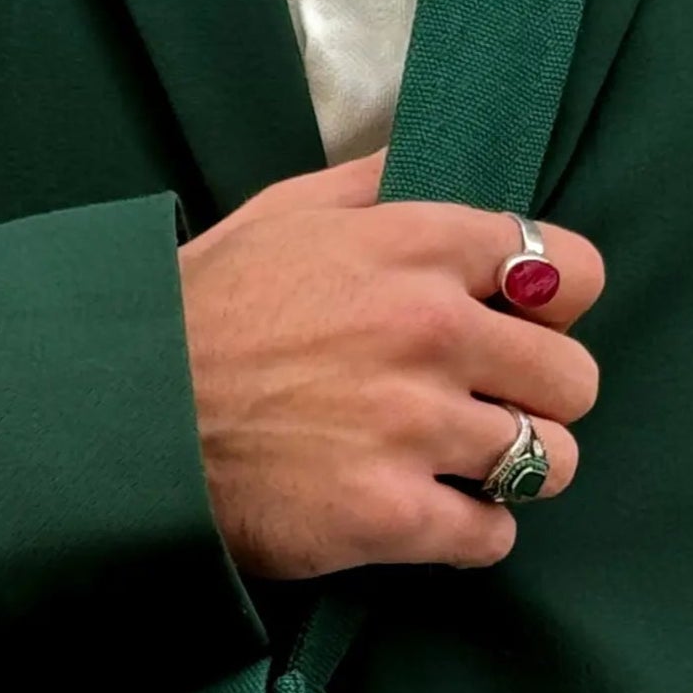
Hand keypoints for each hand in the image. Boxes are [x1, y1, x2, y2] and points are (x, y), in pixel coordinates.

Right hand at [177, 150, 603, 579]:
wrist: (119, 417)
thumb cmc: (195, 312)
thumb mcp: (280, 214)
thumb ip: (373, 185)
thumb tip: (430, 155)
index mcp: (416, 248)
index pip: (570, 271)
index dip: (556, 307)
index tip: (521, 328)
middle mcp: (430, 332)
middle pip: (574, 378)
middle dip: (539, 398)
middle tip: (491, 409)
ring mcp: (413, 427)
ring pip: (550, 463)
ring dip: (517, 472)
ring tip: (468, 469)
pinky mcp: (388, 515)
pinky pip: (492, 536)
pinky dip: (474, 536)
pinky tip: (438, 520)